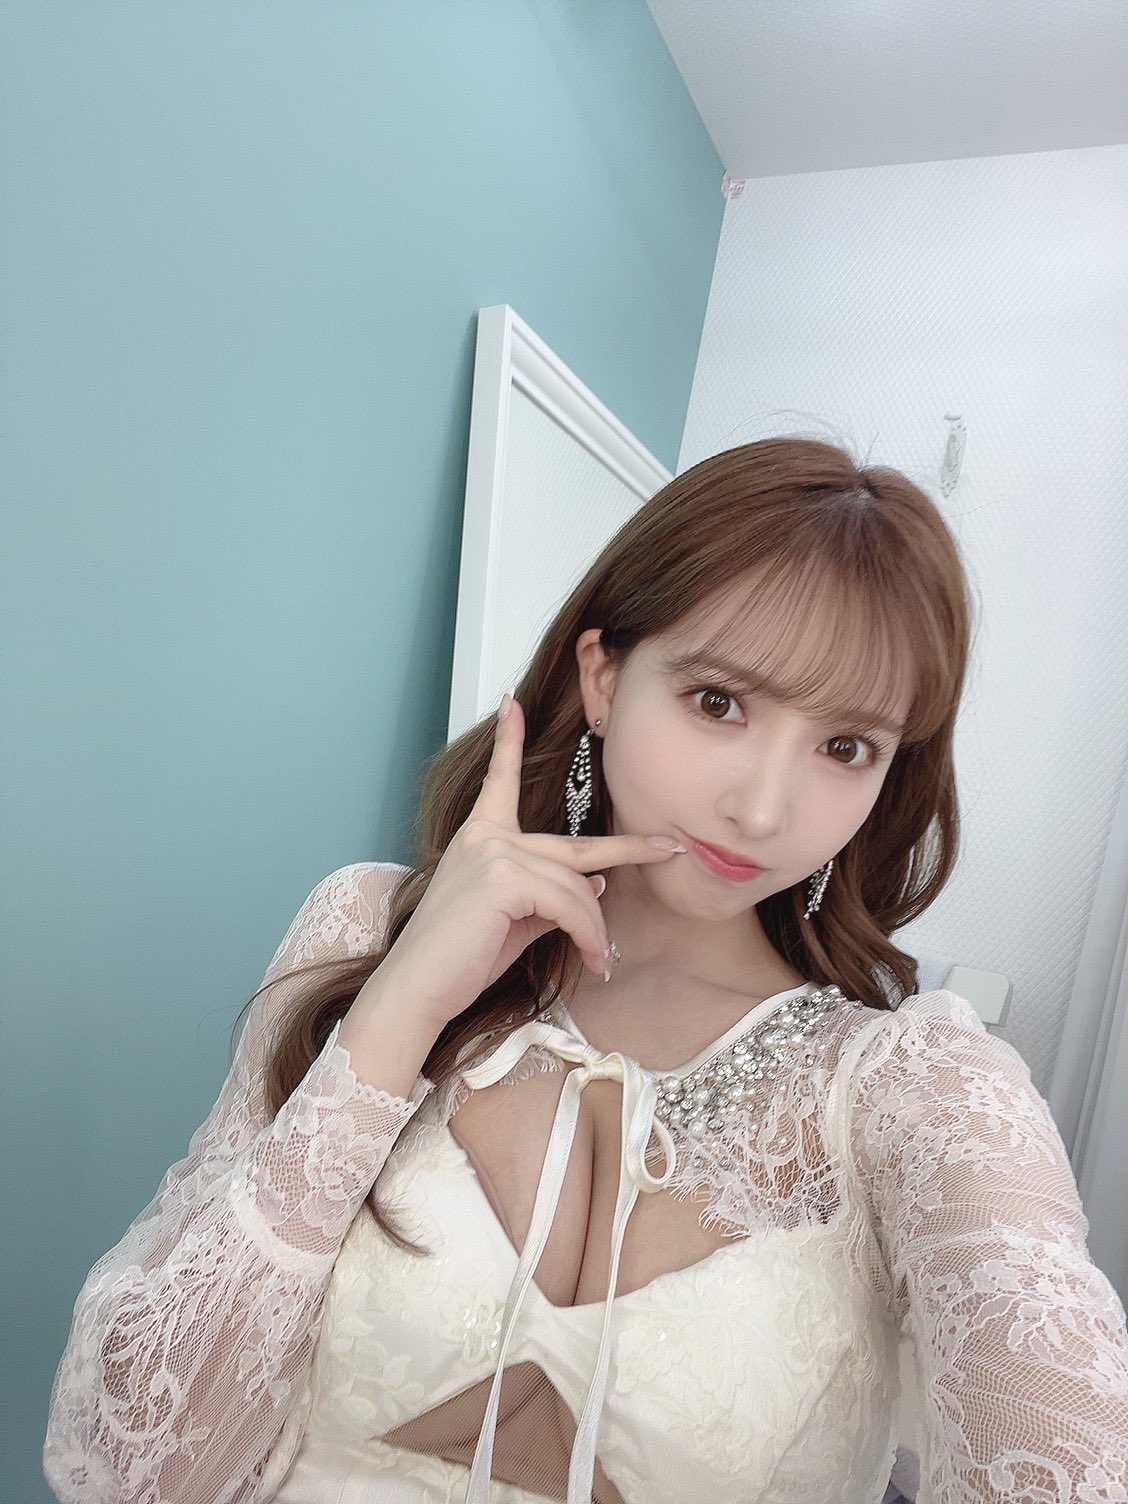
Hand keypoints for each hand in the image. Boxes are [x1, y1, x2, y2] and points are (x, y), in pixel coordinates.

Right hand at [376, 692, 684, 1028]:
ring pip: (578, 888)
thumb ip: (549, 895)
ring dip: (596, 930)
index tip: (513, 702)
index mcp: (481, 836)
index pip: (498, 780)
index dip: (508, 740)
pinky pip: (570, 906)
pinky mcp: (504, 879)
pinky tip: (591, 960)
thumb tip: (597, 883)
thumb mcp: (512, 919)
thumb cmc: (460, 958)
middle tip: (671, 848)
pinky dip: (587, 936)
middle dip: (630, 849)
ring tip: (599, 961)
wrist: (420, 988)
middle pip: (577, 846)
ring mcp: (495, 854)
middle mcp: (487, 836)